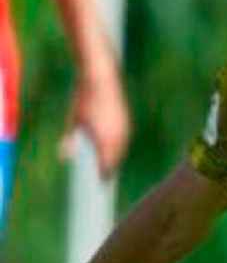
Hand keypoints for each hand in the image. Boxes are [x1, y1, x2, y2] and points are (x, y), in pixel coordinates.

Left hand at [61, 63, 131, 178]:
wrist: (102, 79)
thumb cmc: (84, 99)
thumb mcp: (73, 120)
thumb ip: (70, 140)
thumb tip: (63, 158)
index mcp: (105, 139)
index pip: (107, 165)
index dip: (103, 176)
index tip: (99, 184)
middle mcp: (118, 137)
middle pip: (115, 160)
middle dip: (109, 169)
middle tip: (103, 180)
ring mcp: (124, 129)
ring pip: (121, 150)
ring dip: (115, 158)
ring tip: (107, 166)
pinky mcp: (126, 122)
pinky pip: (123, 141)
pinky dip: (118, 148)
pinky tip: (112, 149)